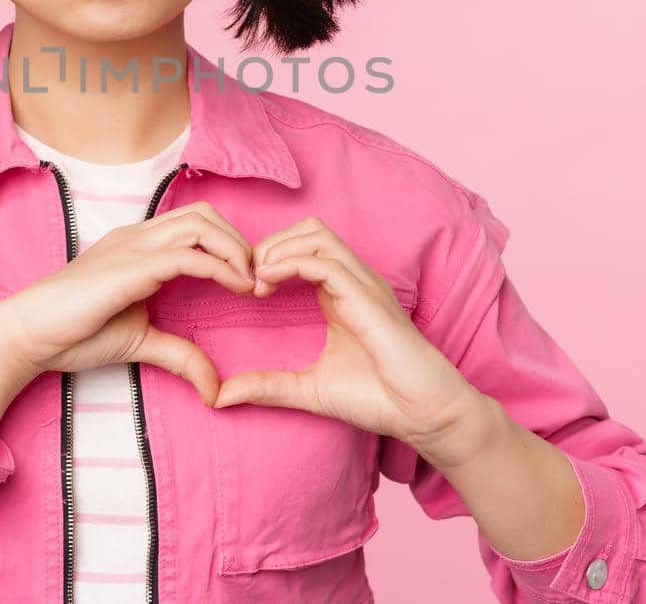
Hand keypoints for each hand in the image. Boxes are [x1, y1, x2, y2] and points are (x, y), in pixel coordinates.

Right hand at [0, 201, 258, 404]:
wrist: (27, 334)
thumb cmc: (74, 333)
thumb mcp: (140, 343)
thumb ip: (179, 355)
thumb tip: (214, 388)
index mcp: (138, 246)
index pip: (196, 224)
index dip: (231, 245)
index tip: (253, 282)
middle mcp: (137, 236)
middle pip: (206, 215)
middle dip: (241, 243)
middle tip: (261, 280)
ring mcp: (132, 246)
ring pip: (201, 225)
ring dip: (236, 250)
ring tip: (252, 284)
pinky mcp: (129, 267)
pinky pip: (186, 255)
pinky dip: (219, 267)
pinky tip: (237, 288)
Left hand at [214, 216, 497, 469]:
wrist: (425, 416)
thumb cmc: (379, 399)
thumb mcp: (310, 390)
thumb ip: (268, 387)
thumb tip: (220, 396)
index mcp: (340, 293)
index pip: (302, 247)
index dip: (267, 257)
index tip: (243, 289)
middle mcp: (353, 281)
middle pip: (308, 229)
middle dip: (269, 244)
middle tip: (245, 280)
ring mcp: (364, 285)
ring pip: (316, 234)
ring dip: (278, 249)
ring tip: (256, 281)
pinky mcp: (369, 299)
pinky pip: (326, 262)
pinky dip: (292, 263)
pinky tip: (268, 285)